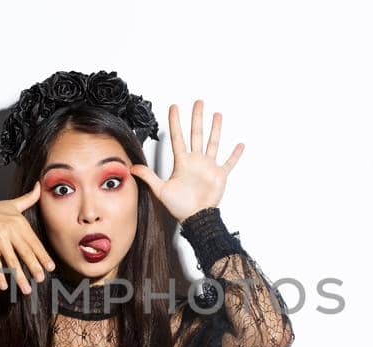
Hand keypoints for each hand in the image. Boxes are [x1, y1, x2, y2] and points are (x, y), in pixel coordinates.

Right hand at [0, 183, 54, 293]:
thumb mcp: (12, 203)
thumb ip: (29, 198)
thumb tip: (39, 185)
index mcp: (19, 222)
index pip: (34, 242)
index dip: (43, 255)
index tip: (50, 267)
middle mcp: (10, 231)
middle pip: (25, 252)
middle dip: (34, 267)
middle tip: (41, 280)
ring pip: (12, 261)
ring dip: (19, 277)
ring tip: (26, 289)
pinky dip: (0, 275)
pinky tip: (4, 286)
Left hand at [129, 99, 244, 221]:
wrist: (196, 218)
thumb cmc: (179, 206)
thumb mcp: (161, 190)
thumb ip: (148, 177)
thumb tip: (132, 167)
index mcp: (182, 162)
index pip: (178, 137)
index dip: (176, 122)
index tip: (174, 107)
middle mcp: (196, 161)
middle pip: (196, 134)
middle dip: (197, 118)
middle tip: (198, 102)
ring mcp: (208, 167)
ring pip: (213, 143)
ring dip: (215, 129)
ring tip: (217, 115)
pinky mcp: (220, 175)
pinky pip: (229, 162)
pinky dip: (235, 155)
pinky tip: (240, 144)